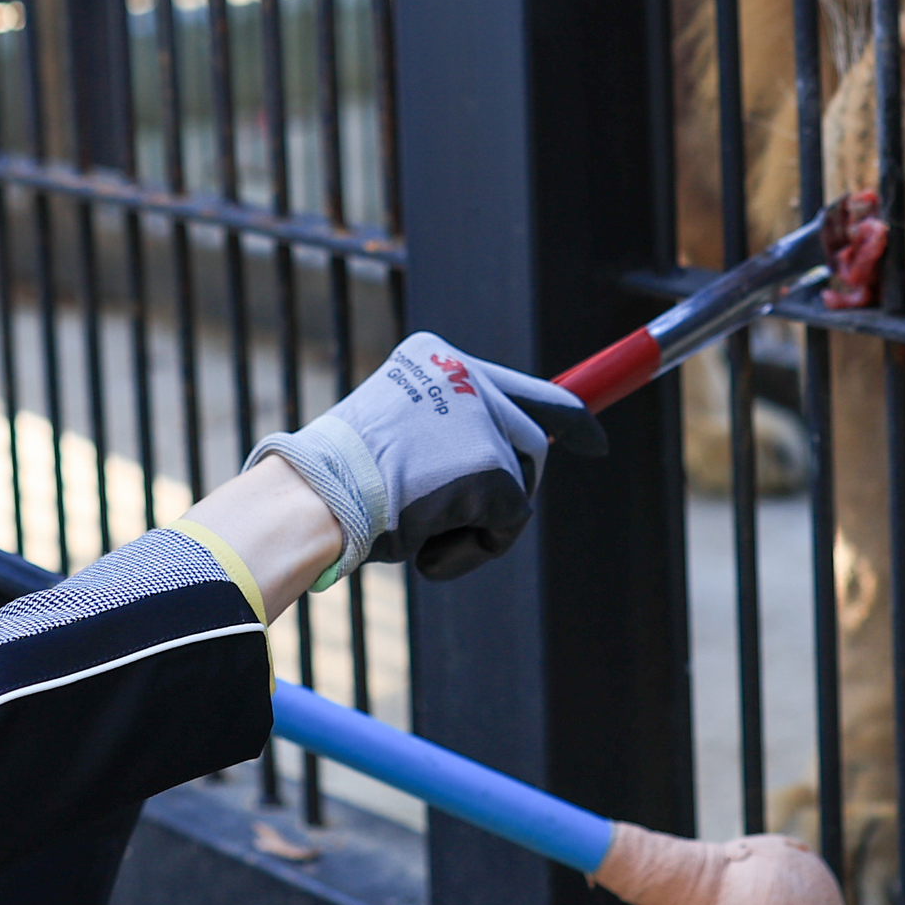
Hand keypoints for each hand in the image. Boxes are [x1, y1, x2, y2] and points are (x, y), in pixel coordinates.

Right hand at [248, 332, 605, 583]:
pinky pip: (511, 523)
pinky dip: (476, 547)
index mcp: (433, 357)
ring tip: (421, 529)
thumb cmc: (336, 483)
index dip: (565, 418)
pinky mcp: (493, 468)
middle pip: (530, 437)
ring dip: (482, 520)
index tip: (592, 441)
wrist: (312, 498)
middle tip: (488, 522)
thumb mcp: (394, 439)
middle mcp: (465, 375)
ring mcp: (481, 419)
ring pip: (520, 484)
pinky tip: (426, 546)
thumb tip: (504, 475)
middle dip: (521, 484)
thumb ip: (445, 439)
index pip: (518, 384)